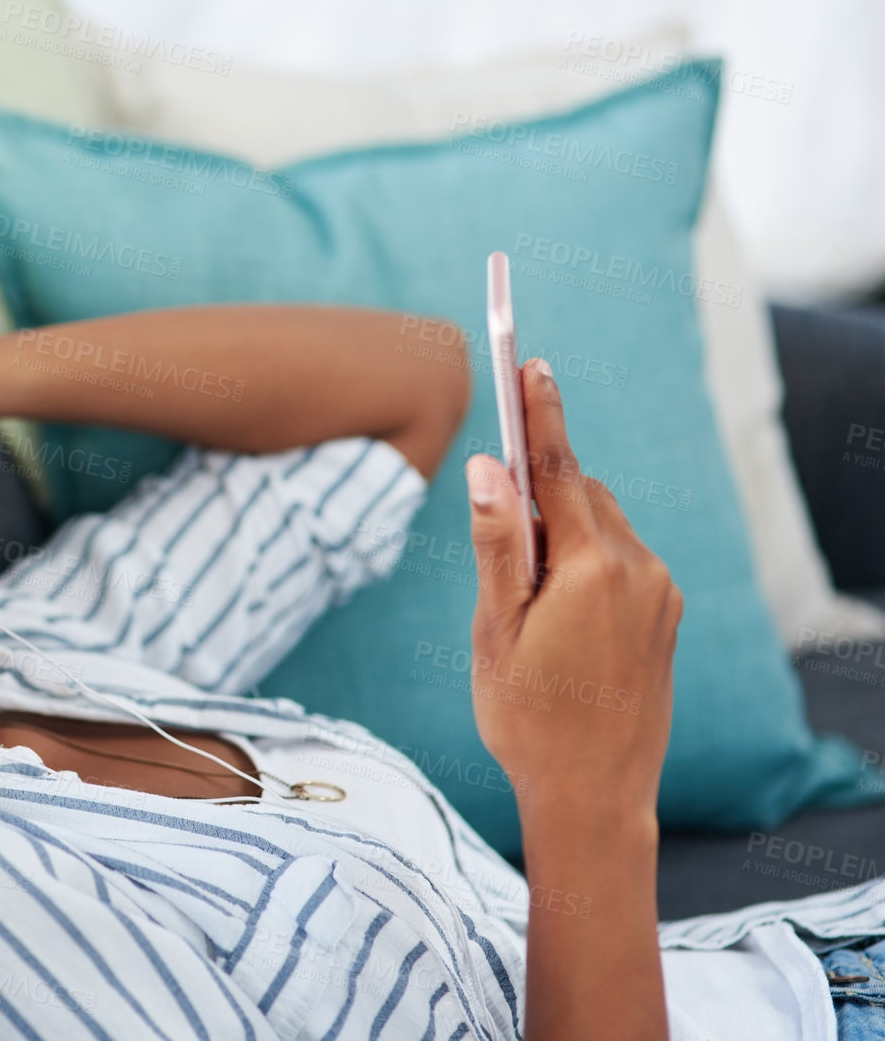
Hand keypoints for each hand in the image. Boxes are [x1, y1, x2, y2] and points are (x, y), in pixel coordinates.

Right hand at [464, 358, 681, 824]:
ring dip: (564, 528)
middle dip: (539, 489)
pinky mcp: (667, 613)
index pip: (557, 469)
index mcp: (588, 569)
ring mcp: (659, 592)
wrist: (594, 793)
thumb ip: (495, 543)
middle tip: (497, 530)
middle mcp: (637, 569)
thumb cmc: (526, 716)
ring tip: (525, 595)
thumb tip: (488, 468)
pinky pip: (624, 557)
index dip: (539, 412)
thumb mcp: (493, 630)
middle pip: (580, 492)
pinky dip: (589, 557)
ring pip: (604, 523)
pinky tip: (560, 611)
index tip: (531, 362)